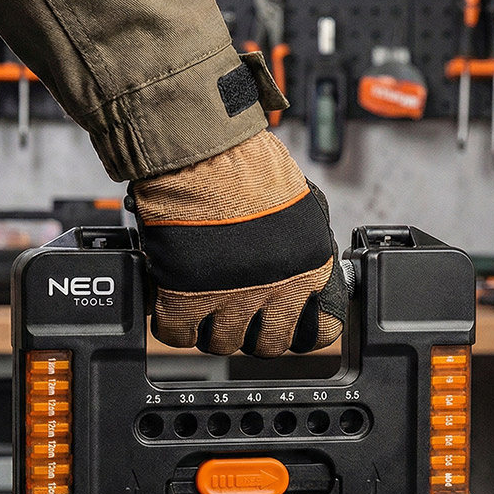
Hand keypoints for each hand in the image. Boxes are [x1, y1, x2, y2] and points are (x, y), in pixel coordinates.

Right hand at [128, 131, 345, 356]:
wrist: (205, 149)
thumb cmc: (248, 162)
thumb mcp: (301, 207)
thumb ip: (301, 248)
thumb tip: (297, 268)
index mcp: (310, 267)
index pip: (320, 330)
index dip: (299, 329)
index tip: (287, 323)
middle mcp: (277, 288)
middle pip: (269, 344)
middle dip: (253, 332)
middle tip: (239, 314)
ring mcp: (232, 296)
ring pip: (223, 343)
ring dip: (212, 328)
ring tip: (203, 305)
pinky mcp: (186, 295)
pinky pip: (178, 334)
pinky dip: (174, 325)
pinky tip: (173, 306)